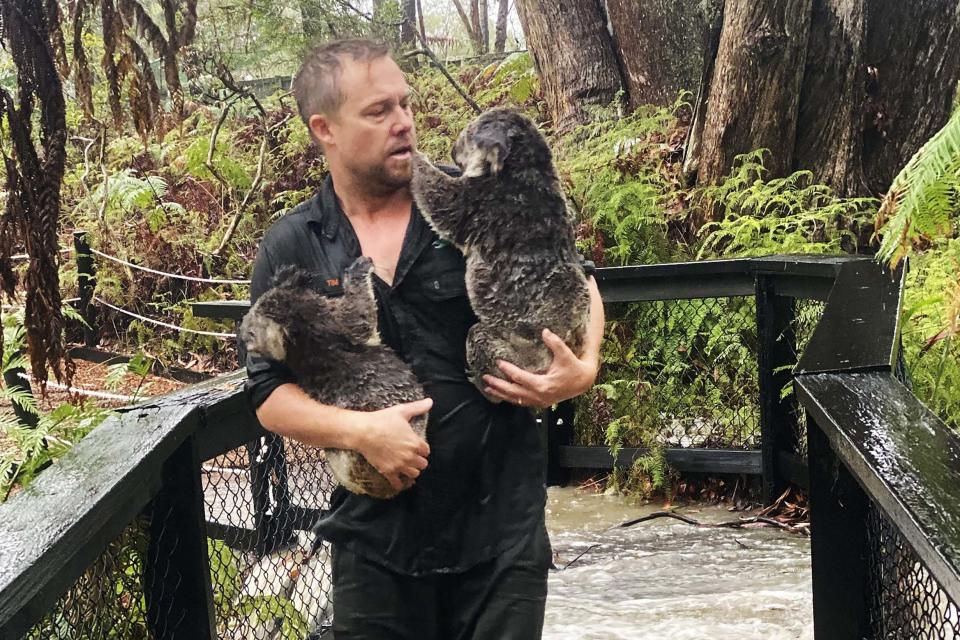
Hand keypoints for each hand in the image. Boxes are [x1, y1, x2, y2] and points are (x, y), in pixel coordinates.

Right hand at [351, 398, 431, 491]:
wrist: (364, 432)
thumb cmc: (382, 420)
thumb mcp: (402, 411)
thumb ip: (418, 407)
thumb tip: (430, 402)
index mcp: (415, 443)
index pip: (427, 451)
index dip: (423, 449)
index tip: (418, 447)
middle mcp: (410, 456)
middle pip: (423, 464)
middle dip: (419, 460)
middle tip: (413, 457)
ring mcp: (399, 465)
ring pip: (414, 474)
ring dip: (412, 471)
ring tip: (407, 467)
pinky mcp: (388, 471)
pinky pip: (398, 483)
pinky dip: (400, 484)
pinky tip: (399, 482)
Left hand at [482, 329, 598, 408]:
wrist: (584, 382)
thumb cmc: (574, 367)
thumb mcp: (566, 354)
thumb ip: (555, 343)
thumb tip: (544, 331)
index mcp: (543, 385)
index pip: (520, 378)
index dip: (508, 370)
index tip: (498, 362)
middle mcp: (539, 396)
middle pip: (513, 391)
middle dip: (498, 385)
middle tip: (485, 378)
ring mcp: (539, 401)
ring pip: (516, 399)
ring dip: (502, 394)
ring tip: (488, 388)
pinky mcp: (541, 402)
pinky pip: (522, 401)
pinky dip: (511, 398)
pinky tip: (503, 394)